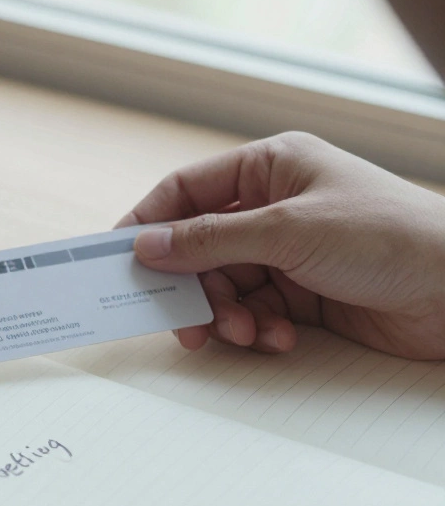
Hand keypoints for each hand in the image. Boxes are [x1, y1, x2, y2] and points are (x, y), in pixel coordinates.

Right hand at [118, 131, 444, 359]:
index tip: (118, 260)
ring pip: (224, 286)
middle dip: (193, 288)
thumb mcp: (287, 231)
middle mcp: (275, 207)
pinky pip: (255, 311)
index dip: (148, 224)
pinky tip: (278, 338)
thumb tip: (145, 246)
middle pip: (199, 248)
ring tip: (247, 332)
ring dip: (227, 315)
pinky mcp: (305, 294)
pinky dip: (258, 328)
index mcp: (270, 168)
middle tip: (186, 322)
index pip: (186, 191)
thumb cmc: (387, 236)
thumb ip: (209, 240)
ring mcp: (289, 252)